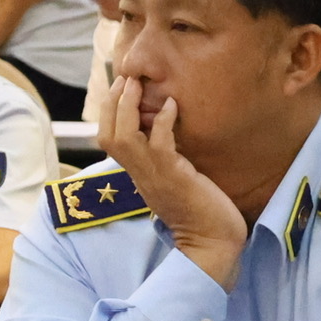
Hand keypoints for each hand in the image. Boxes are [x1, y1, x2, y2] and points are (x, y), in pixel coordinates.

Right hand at [100, 76, 247, 290]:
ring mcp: (154, 176)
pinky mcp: (174, 177)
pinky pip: (160, 145)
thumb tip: (165, 136)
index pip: (108, 140)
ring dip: (128, 107)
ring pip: (125, 137)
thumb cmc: (201, 212)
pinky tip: (172, 105)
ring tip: (136, 84)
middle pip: (107, 135)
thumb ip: (165, 162)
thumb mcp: (175, 182)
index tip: (119, 88)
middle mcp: (139, 174)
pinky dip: (164, 122)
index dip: (109, 113)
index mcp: (138, 174)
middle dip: (112, 103)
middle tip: (124, 78)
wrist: (213, 242)